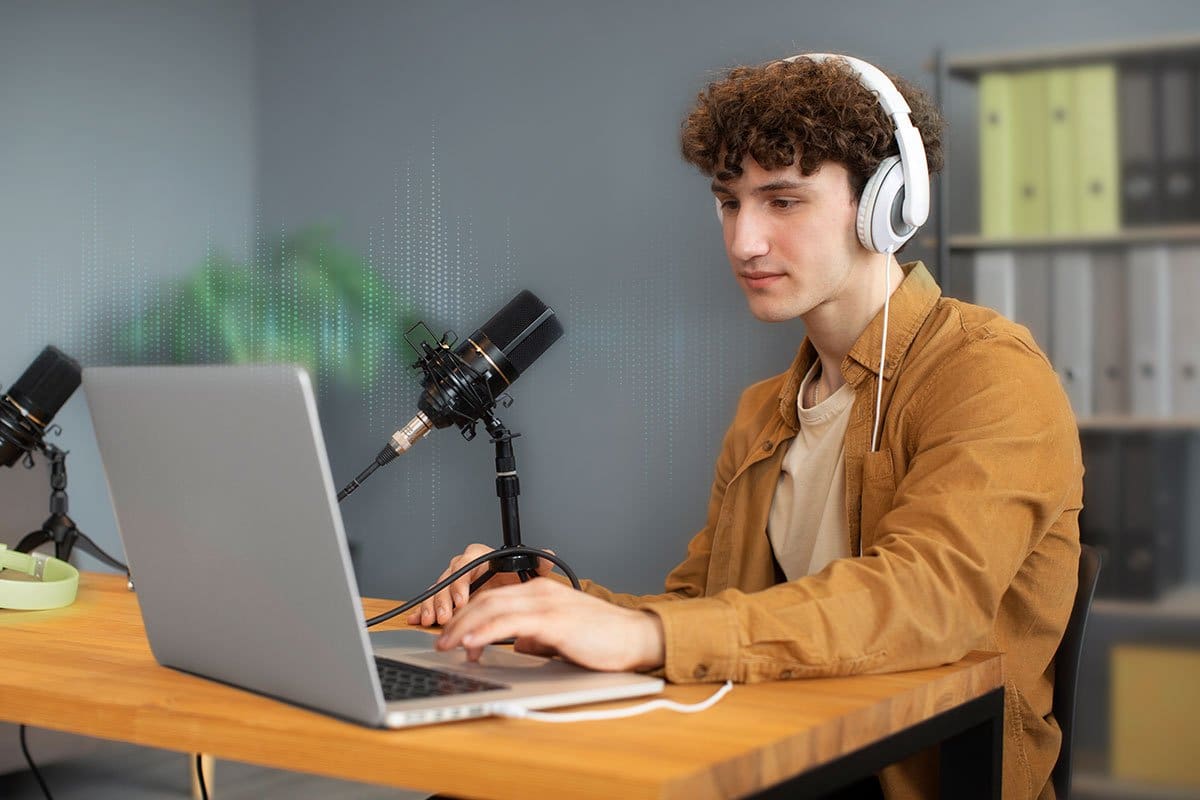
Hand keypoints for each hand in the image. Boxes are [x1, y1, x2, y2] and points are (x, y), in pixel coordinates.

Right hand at [406, 543, 555, 627]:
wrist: (513, 597)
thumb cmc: (516, 580)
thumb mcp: (529, 572)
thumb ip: (539, 563)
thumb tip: (548, 555)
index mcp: (481, 557)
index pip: (466, 561)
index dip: (461, 581)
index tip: (462, 599)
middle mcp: (465, 569)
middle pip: (448, 578)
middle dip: (444, 599)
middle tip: (446, 616)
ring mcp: (454, 585)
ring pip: (438, 591)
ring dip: (433, 606)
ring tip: (432, 621)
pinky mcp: (447, 600)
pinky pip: (432, 603)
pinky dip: (423, 611)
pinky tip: (417, 620)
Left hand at [436, 578, 665, 672]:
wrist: (636, 639)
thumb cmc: (604, 639)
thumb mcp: (560, 635)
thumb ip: (537, 637)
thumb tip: (519, 646)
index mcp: (540, 593)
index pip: (492, 598)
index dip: (468, 616)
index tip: (454, 637)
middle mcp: (540, 592)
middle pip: (485, 600)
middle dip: (458, 621)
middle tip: (441, 642)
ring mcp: (547, 604)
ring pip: (492, 608)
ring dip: (464, 627)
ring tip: (447, 644)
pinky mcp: (554, 621)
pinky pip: (510, 624)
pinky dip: (486, 632)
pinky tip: (471, 642)